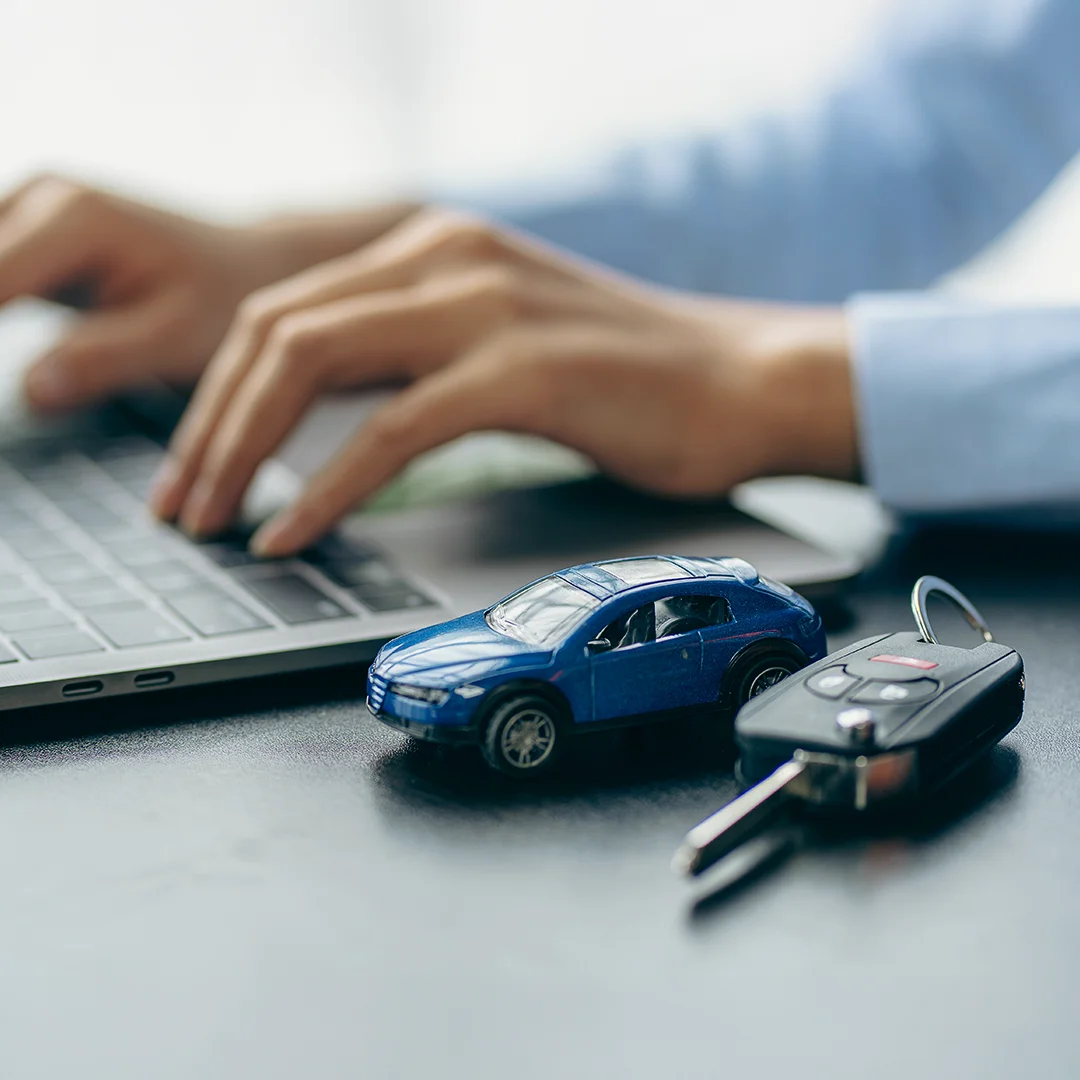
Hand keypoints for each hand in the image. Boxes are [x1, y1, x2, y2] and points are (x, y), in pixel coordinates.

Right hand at [0, 174, 417, 410]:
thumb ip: (101, 359)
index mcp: (72, 219)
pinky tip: (8, 354)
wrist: (251, 264)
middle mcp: (40, 197)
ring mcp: (30, 206)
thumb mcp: (175, 337)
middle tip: (28, 391)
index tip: (0, 397)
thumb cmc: (223, 300)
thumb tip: (29, 391)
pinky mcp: (28, 230)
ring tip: (34, 371)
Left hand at [150, 208, 858, 554]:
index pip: (284, 308)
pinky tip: (294, 533)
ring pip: (310, 364)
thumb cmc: (632, 381)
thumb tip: (337, 405)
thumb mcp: (503, 339)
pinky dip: (326, 487)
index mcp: (435, 249)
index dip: (219, 391)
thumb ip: (420, 349)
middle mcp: (446, 257)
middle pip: (272, 330)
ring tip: (213, 521)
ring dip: (243, 452)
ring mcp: (483, 306)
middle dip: (207, 425)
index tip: (195, 464)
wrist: (748, 382)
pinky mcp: (521, 368)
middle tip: (179, 503)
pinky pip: (390, 429)